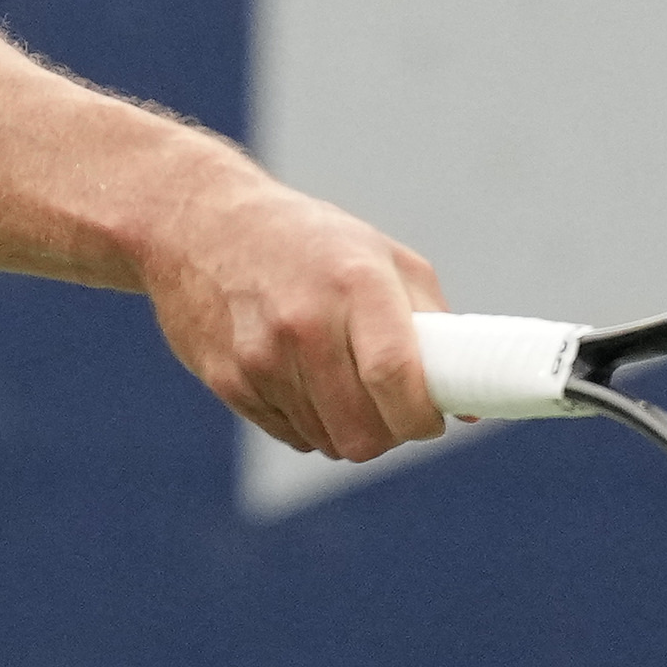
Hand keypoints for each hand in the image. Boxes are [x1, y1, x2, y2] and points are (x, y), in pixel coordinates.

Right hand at [143, 164, 447, 461]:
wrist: (197, 223)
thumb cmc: (305, 240)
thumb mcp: (379, 256)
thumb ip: (432, 323)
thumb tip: (470, 404)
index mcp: (354, 284)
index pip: (397, 378)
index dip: (423, 417)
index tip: (432, 418)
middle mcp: (304, 323)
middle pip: (364, 431)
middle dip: (389, 433)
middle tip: (391, 409)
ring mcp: (260, 356)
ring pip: (329, 443)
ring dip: (348, 430)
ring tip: (342, 384)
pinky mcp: (227, 380)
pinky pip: (289, 434)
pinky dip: (307, 422)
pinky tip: (299, 378)